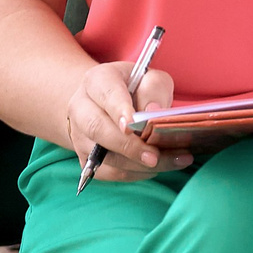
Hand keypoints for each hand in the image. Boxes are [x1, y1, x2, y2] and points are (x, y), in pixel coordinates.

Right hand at [61, 60, 182, 181]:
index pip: (106, 94)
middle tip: (155, 156)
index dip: (119, 110)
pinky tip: (158, 168)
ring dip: (138, 164)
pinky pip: (107, 172)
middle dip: (128, 146)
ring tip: (172, 161)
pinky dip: (134, 174)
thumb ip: (154, 89)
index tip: (133, 124)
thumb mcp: (150, 78)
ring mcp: (80, 135)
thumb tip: (154, 110)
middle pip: (97, 128)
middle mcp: (81, 108)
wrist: (108, 103)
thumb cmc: (135, 88)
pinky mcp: (86, 158)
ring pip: (102, 156)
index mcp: (97, 81)